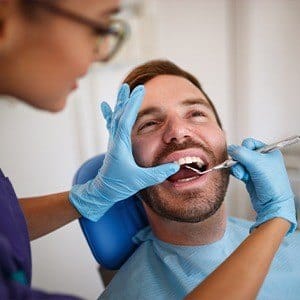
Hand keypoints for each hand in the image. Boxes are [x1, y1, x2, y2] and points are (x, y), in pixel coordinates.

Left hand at [69, 84, 178, 220]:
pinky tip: (106, 107)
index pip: (126, 120)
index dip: (133, 105)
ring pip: (116, 118)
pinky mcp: (114, 145)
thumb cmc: (119, 185)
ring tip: (123, 90)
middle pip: (120, 115)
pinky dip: (111, 114)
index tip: (139, 91)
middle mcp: (115, 140)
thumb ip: (158, 173)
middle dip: (127, 100)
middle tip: (132, 87)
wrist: (103, 191)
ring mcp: (114, 142)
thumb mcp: (140, 181)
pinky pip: (112, 125)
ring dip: (121, 104)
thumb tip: (175, 166)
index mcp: (120, 146)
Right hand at [228, 138, 296, 234]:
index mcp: (268, 151)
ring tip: (243, 175)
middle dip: (239, 160)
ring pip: (238, 162)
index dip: (244, 148)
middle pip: (242, 153)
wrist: (273, 203)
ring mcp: (255, 168)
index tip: (245, 157)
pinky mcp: (249, 177)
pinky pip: (238, 170)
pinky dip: (237, 173)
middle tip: (242, 167)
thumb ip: (241, 153)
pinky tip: (241, 178)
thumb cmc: (272, 183)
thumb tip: (230, 148)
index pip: (249, 143)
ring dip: (237, 168)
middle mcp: (262, 159)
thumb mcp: (256, 163)